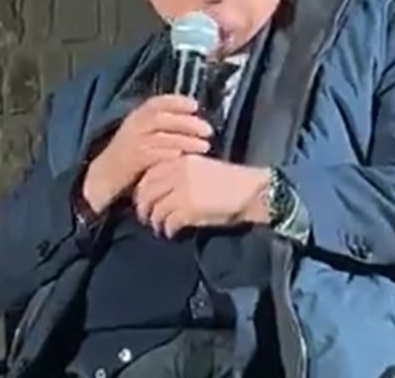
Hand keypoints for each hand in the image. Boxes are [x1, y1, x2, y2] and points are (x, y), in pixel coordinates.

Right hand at [82, 95, 213, 213]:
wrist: (104, 175)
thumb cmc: (130, 156)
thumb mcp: (142, 135)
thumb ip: (162, 127)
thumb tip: (192, 122)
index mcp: (136, 116)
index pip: (157, 102)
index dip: (177, 102)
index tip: (196, 105)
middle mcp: (134, 126)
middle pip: (163, 118)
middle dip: (188, 123)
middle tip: (208, 130)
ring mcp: (132, 143)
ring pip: (162, 137)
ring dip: (185, 140)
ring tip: (204, 146)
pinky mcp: (132, 160)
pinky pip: (153, 155)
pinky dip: (168, 154)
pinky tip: (183, 158)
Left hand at [133, 156, 271, 237]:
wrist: (252, 190)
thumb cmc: (231, 181)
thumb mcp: (202, 168)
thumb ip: (180, 174)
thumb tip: (162, 192)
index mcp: (180, 160)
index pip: (148, 174)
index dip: (141, 190)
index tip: (143, 200)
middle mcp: (178, 173)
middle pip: (147, 192)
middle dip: (142, 207)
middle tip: (145, 218)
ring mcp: (182, 191)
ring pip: (155, 208)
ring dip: (154, 221)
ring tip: (158, 228)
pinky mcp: (189, 209)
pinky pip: (169, 222)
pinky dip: (167, 230)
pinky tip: (171, 234)